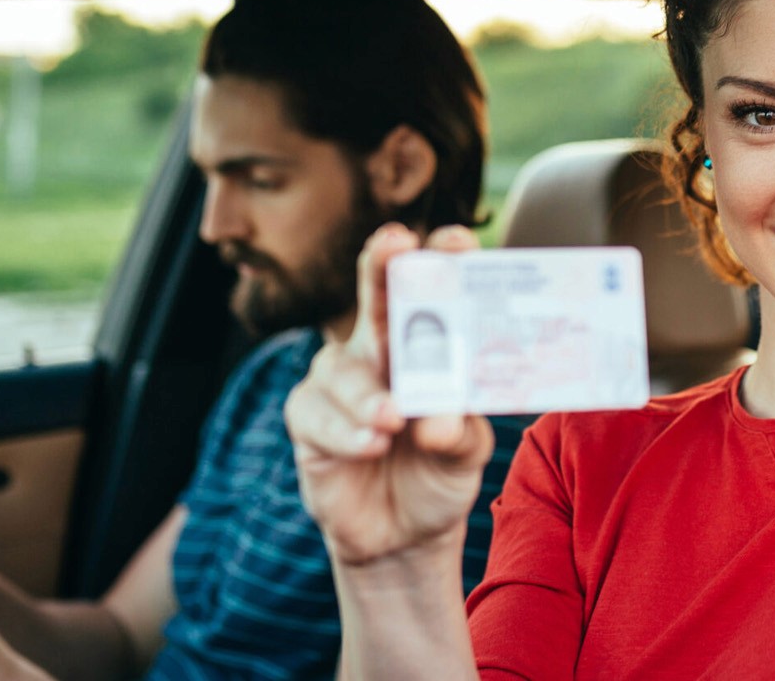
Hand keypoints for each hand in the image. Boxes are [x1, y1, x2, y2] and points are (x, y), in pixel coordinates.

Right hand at [285, 223, 494, 567]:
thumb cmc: (440, 470)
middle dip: (384, 264)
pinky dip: (346, 430)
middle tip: (395, 243)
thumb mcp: (467, 450)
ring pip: (344, 367)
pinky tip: (369, 445)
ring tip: (393, 421)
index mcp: (426, 342)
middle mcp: (379, 348)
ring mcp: (339, 379)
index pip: (432, 289)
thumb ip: (459, 431)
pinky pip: (318, 412)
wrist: (404, 532)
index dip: (442, 259)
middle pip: (376, 293)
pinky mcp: (307, 416)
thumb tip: (437, 423)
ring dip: (369, 393)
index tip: (456, 242)